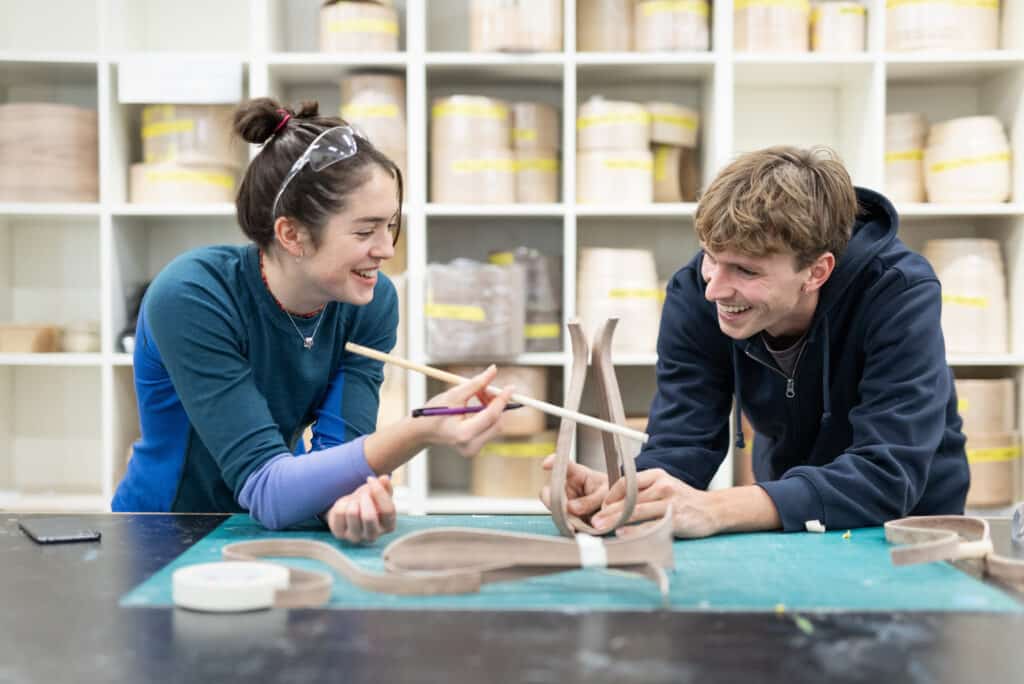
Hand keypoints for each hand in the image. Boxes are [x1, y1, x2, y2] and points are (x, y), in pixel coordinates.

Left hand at [325, 475, 395, 543]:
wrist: (350, 510)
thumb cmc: (369, 502)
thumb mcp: (380, 494)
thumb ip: (385, 486)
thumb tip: (384, 479)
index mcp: (388, 526)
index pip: (388, 510)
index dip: (379, 491)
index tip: (370, 479)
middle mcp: (373, 536)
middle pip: (369, 517)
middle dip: (365, 498)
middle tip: (363, 494)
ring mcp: (355, 538)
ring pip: (352, 513)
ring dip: (353, 500)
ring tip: (355, 500)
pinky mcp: (340, 535)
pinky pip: (339, 513)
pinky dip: (342, 503)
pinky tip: (345, 506)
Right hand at [420, 365, 514, 455]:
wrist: (423, 431)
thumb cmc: (435, 411)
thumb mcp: (453, 395)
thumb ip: (475, 384)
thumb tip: (493, 370)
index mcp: (464, 434)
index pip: (491, 416)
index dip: (501, 400)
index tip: (511, 387)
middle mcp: (471, 446)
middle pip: (497, 422)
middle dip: (496, 403)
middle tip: (488, 387)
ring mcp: (474, 449)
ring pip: (495, 424)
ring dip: (492, 406)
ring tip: (478, 394)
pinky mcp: (476, 448)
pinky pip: (490, 427)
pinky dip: (488, 413)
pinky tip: (477, 404)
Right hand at [539, 454, 608, 521]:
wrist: (615, 508)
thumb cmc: (610, 493)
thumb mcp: (605, 493)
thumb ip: (590, 500)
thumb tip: (571, 508)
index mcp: (577, 473)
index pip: (564, 464)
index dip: (553, 462)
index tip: (545, 465)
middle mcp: (567, 486)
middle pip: (549, 490)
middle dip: (552, 499)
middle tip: (562, 508)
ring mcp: (565, 501)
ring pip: (553, 507)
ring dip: (561, 515)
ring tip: (574, 523)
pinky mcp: (566, 515)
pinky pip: (560, 520)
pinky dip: (566, 525)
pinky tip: (574, 528)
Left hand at [592, 468, 718, 538]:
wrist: (713, 510)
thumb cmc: (683, 500)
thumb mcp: (663, 487)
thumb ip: (642, 492)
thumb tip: (612, 505)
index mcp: (656, 475)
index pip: (626, 483)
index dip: (610, 496)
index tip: (600, 508)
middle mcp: (663, 486)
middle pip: (629, 498)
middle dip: (608, 510)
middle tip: (592, 520)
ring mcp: (670, 502)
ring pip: (637, 511)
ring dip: (616, 520)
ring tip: (601, 527)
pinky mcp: (676, 519)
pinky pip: (651, 525)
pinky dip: (635, 530)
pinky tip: (622, 534)